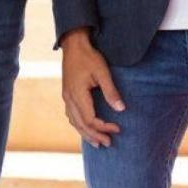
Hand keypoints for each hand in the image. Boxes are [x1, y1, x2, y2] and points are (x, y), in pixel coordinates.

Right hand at [59, 28, 124, 147]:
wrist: (73, 45)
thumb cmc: (89, 57)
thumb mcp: (102, 72)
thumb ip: (111, 91)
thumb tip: (121, 109)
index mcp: (77, 94)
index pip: (90, 119)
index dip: (103, 127)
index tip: (117, 128)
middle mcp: (69, 98)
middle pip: (81, 124)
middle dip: (95, 135)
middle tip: (109, 143)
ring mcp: (66, 97)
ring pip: (74, 122)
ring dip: (86, 134)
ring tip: (97, 142)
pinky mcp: (67, 94)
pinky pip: (71, 115)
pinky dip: (79, 125)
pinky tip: (85, 128)